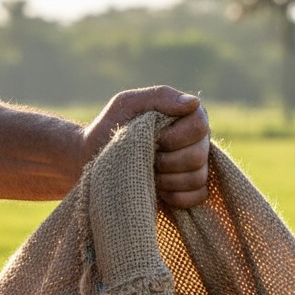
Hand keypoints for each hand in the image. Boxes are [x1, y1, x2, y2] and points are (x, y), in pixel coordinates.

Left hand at [82, 87, 210, 207]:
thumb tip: (194, 102)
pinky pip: (198, 196)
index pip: (200, 125)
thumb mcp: (127, 104)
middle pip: (198, 155)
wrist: (95, 160)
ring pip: (197, 178)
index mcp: (186, 115)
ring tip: (149, 173)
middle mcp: (198, 140)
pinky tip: (159, 189)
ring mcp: (198, 167)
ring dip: (168, 179)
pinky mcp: (194, 190)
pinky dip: (175, 196)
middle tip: (147, 158)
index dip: (175, 136)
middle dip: (168, 160)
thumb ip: (160, 97)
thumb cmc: (110, 128)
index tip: (153, 138)